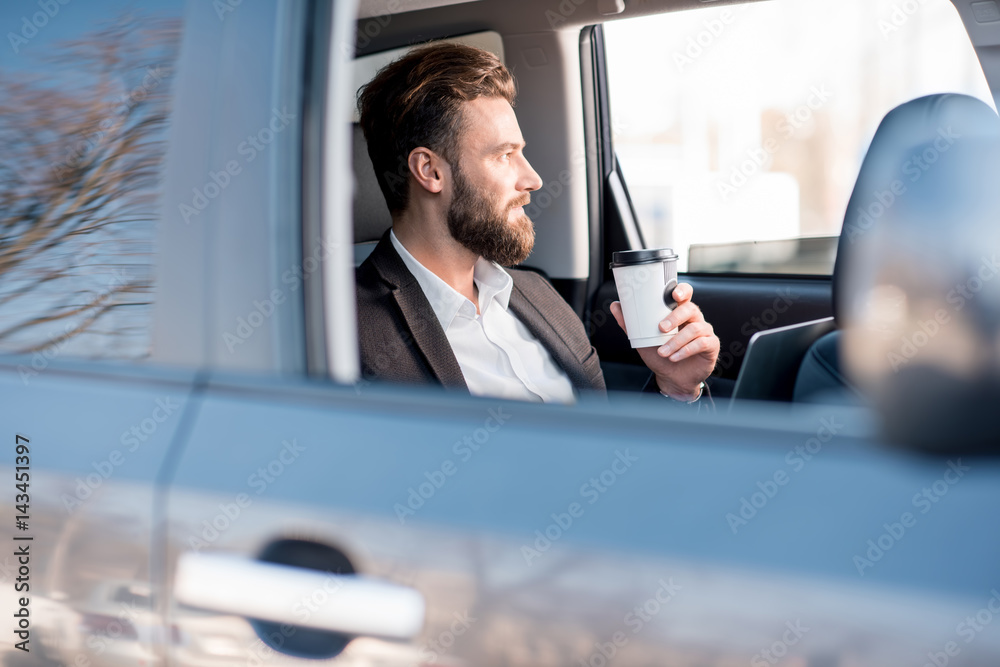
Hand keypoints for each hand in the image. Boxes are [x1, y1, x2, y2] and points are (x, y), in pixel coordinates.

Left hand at [610, 282, 719, 396]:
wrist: (671, 378)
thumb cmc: (660, 355)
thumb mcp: (642, 339)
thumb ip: (630, 323)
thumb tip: (615, 305)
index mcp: (679, 312)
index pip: (685, 294)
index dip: (682, 291)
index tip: (674, 295)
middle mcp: (694, 319)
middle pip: (690, 309)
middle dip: (675, 317)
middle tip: (660, 328)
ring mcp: (704, 331)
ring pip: (694, 329)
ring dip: (676, 341)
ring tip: (663, 352)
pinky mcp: (711, 345)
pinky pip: (702, 343)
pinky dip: (686, 350)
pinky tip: (674, 357)